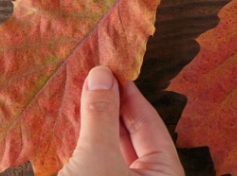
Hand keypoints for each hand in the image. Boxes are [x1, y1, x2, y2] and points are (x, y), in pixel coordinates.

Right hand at [61, 66, 183, 175]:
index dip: (131, 95)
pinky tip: (72, 124)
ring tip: (81, 95)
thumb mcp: (97, 157)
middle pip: (132, 136)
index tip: (113, 70)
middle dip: (111, 107)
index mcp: (165, 173)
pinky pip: (97, 162)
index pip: (151, 124)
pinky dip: (86, 145)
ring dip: (97, 125)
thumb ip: (101, 115)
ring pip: (112, 150)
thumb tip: (101, 75)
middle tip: (94, 78)